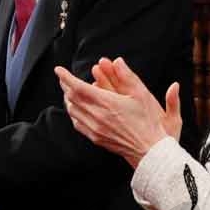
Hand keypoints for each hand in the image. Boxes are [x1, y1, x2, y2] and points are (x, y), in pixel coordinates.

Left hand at [54, 60, 170, 168]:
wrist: (149, 149)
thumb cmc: (148, 121)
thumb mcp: (142, 94)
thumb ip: (128, 76)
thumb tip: (118, 61)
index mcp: (107, 103)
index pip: (78, 87)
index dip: (66, 77)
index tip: (59, 70)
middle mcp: (98, 116)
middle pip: (72, 98)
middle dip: (65, 85)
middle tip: (64, 78)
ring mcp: (95, 128)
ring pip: (72, 110)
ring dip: (69, 99)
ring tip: (69, 91)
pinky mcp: (95, 137)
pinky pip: (77, 123)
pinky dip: (74, 113)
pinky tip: (77, 109)